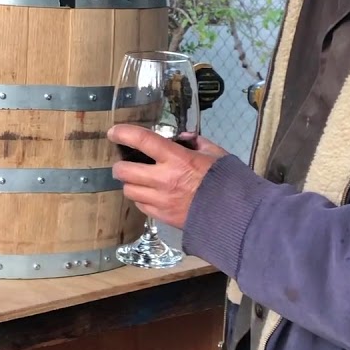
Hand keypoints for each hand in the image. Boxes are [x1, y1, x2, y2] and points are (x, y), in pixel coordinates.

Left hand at [109, 124, 230, 229]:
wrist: (235, 215)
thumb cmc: (227, 181)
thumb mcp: (216, 154)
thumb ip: (197, 142)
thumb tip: (183, 137)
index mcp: (177, 159)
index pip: (143, 141)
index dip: (124, 133)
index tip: (114, 132)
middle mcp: (164, 179)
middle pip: (124, 171)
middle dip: (120, 166)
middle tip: (124, 163)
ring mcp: (161, 200)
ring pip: (129, 190)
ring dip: (130, 183)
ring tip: (137, 181)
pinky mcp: (162, 217)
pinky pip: (141, 206)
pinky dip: (141, 199)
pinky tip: (149, 195)